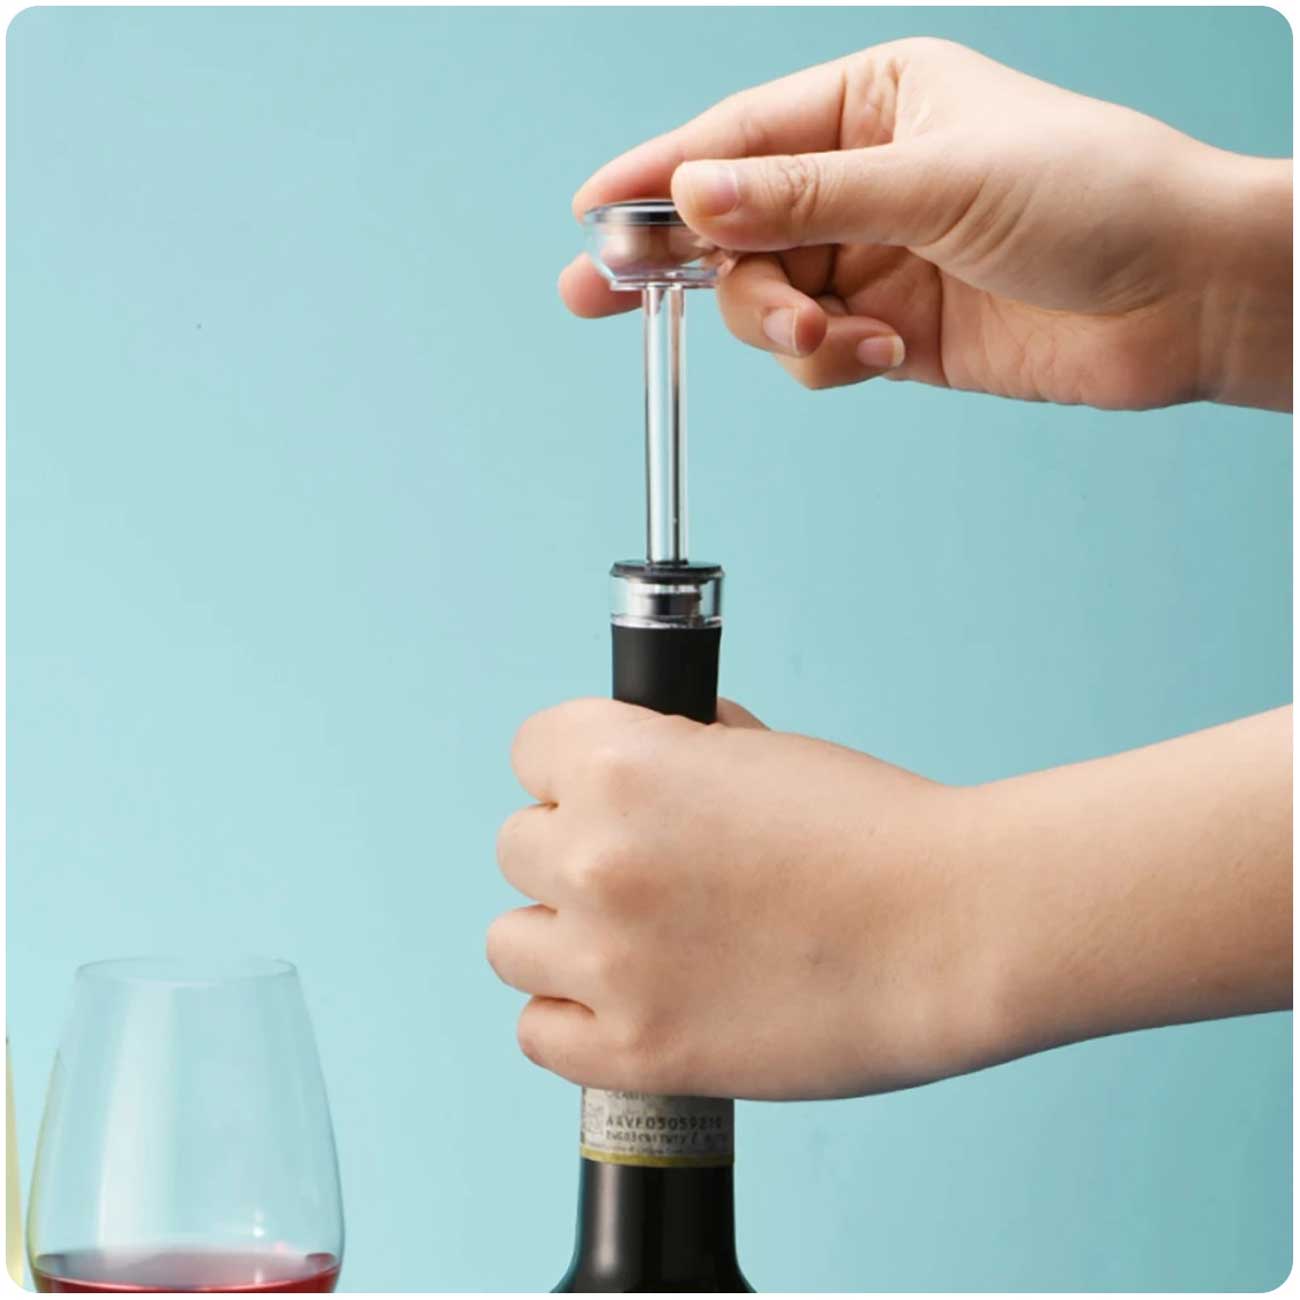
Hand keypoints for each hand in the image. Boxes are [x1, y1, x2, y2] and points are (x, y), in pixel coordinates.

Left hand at [488, 700, 1290, 1100]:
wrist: (952, 926)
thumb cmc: (877, 834)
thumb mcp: (762, 749)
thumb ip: (676, 752)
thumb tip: (639, 759)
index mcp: (622, 766)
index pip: (531, 750)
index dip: (573, 770)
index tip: (602, 793)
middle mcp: (596, 858)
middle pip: (517, 845)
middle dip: (572, 850)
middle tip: (641, 871)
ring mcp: (608, 961)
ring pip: (509, 940)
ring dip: (560, 934)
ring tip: (628, 941)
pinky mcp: (635, 1050)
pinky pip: (537, 1032)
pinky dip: (571, 1017)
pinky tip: (627, 1000)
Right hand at [561, 39, 1290, 410]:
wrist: (1182, 296)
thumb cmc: (1094, 195)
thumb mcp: (936, 182)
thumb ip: (804, 200)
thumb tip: (692, 198)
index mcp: (871, 104)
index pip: (735, 138)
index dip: (656, 174)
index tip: (591, 212)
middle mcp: (864, 180)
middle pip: (734, 227)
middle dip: (696, 268)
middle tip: (610, 297)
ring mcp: (874, 259)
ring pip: (768, 298)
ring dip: (779, 326)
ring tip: (834, 339)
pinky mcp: (891, 331)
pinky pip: (816, 351)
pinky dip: (827, 362)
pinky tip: (876, 356)